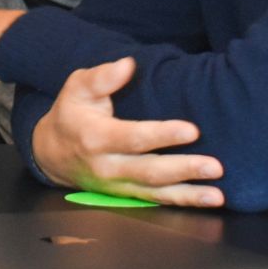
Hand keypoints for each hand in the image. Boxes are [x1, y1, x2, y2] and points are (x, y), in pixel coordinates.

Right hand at [30, 57, 224, 206]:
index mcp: (95, 137)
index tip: (192, 130)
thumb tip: (127, 65)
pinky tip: (207, 201)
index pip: (133, 138)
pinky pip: (156, 202)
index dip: (163, 135)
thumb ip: (102, 77)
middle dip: (184, 169)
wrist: (50, 153)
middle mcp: (106, 166)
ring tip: (217, 195)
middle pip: (149, 171)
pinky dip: (183, 204)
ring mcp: (116, 186)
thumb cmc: (71, 114)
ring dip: (189, 194)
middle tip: (215, 166)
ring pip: (155, 192)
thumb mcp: (77, 88)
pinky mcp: (125, 196)